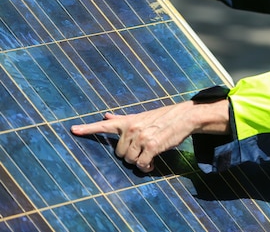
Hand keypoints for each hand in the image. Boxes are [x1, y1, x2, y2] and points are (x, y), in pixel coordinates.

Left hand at [71, 99, 229, 172]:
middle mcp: (132, 129)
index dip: (87, 129)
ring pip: (130, 160)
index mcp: (128, 121)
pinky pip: (142, 164)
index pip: (104, 125)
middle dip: (129, 155)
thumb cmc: (163, 117)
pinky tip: (151, 164)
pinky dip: (146, 167)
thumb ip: (122, 119)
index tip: (73, 130)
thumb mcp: (141, 116)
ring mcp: (142, 138)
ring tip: (148, 158)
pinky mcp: (153, 147)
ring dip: (138, 162)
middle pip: (120, 153)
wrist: (183, 117)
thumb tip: (106, 115)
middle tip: (140, 152)